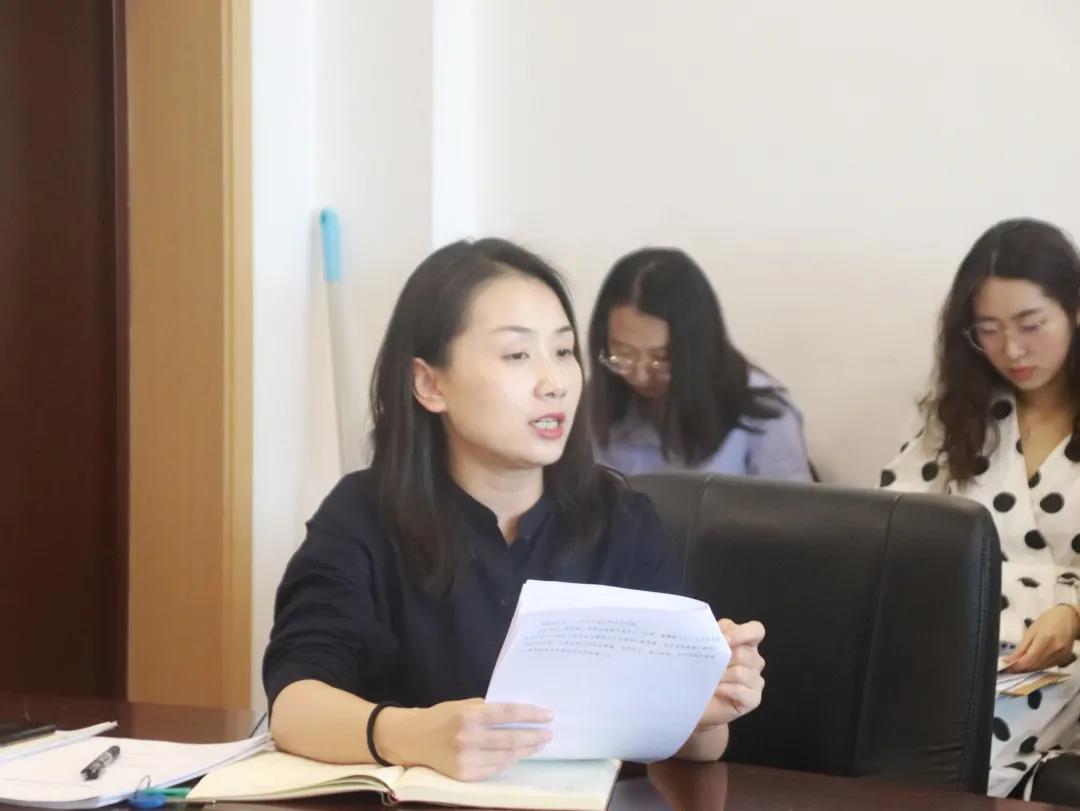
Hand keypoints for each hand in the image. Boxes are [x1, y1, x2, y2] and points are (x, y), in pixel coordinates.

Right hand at [380, 698, 552, 780]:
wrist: (413, 739)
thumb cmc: (442, 717)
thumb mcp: (463, 705)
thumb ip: (488, 709)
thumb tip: (519, 714)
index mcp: (469, 715)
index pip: (508, 714)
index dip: (531, 715)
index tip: (549, 715)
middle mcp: (468, 738)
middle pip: (511, 738)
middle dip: (533, 736)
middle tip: (548, 734)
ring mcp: (466, 759)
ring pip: (505, 756)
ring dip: (524, 750)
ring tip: (537, 744)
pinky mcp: (464, 775)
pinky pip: (494, 769)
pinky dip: (508, 762)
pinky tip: (516, 755)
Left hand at [695, 619, 764, 729]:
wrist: (696, 700)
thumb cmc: (701, 671)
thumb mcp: (705, 647)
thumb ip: (714, 635)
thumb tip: (717, 634)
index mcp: (746, 643)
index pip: (756, 630)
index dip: (742, 633)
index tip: (724, 639)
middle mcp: (755, 660)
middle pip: (744, 653)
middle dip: (722, 659)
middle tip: (707, 666)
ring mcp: (757, 681)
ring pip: (740, 672)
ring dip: (720, 676)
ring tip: (709, 680)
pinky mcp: (754, 699)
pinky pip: (741, 690)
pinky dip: (725, 690)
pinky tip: (716, 691)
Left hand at [1003, 605, 1079, 672]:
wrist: (1069, 619)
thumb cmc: (1048, 621)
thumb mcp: (1031, 630)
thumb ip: (1021, 647)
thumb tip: (1010, 659)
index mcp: (1045, 639)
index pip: (1029, 658)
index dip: (1018, 665)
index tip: (1007, 667)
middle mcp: (1055, 649)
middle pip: (1035, 665)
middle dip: (1022, 668)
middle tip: (1011, 668)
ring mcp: (1062, 655)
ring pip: (1042, 667)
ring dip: (1030, 669)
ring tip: (1019, 666)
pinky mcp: (1065, 658)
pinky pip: (1049, 666)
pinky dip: (1039, 666)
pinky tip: (1032, 663)